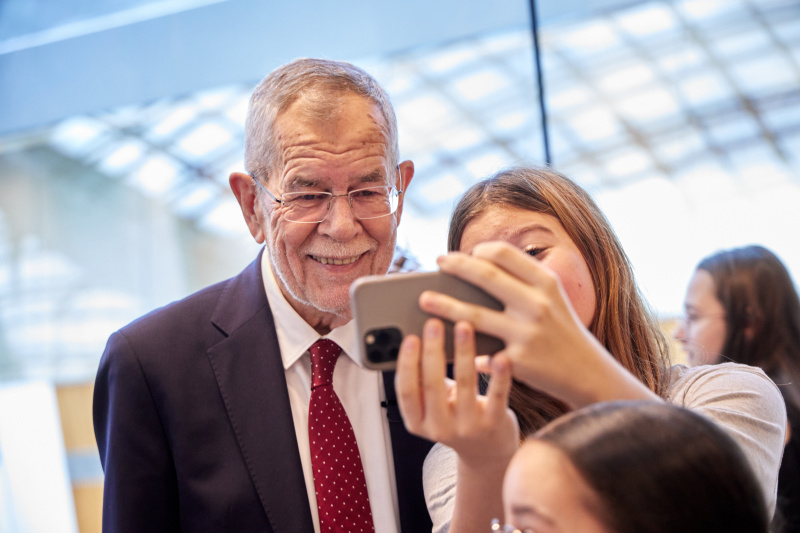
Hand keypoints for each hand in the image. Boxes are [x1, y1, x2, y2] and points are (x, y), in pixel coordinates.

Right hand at [395, 319, 518, 466]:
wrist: (487, 452)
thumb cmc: (455, 417)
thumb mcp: (431, 406)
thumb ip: (422, 382)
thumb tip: (412, 339)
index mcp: (418, 422)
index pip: (407, 391)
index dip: (407, 364)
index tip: (411, 338)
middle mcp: (440, 428)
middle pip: (433, 384)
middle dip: (433, 350)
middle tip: (435, 323)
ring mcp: (468, 427)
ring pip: (465, 383)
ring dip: (463, 351)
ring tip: (464, 325)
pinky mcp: (494, 423)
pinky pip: (496, 394)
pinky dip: (499, 375)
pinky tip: (501, 356)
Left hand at [422, 242, 657, 407]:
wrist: (588, 372)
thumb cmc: (562, 330)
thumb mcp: (553, 298)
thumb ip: (522, 281)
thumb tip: (476, 265)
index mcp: (545, 282)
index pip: (504, 253)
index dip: (476, 251)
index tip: (458, 254)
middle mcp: (537, 304)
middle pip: (486, 276)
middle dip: (455, 267)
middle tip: (436, 262)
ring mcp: (527, 333)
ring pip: (475, 315)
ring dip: (444, 305)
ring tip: (424, 300)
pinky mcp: (518, 361)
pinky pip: (480, 352)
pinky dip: (461, 349)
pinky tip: (442, 346)